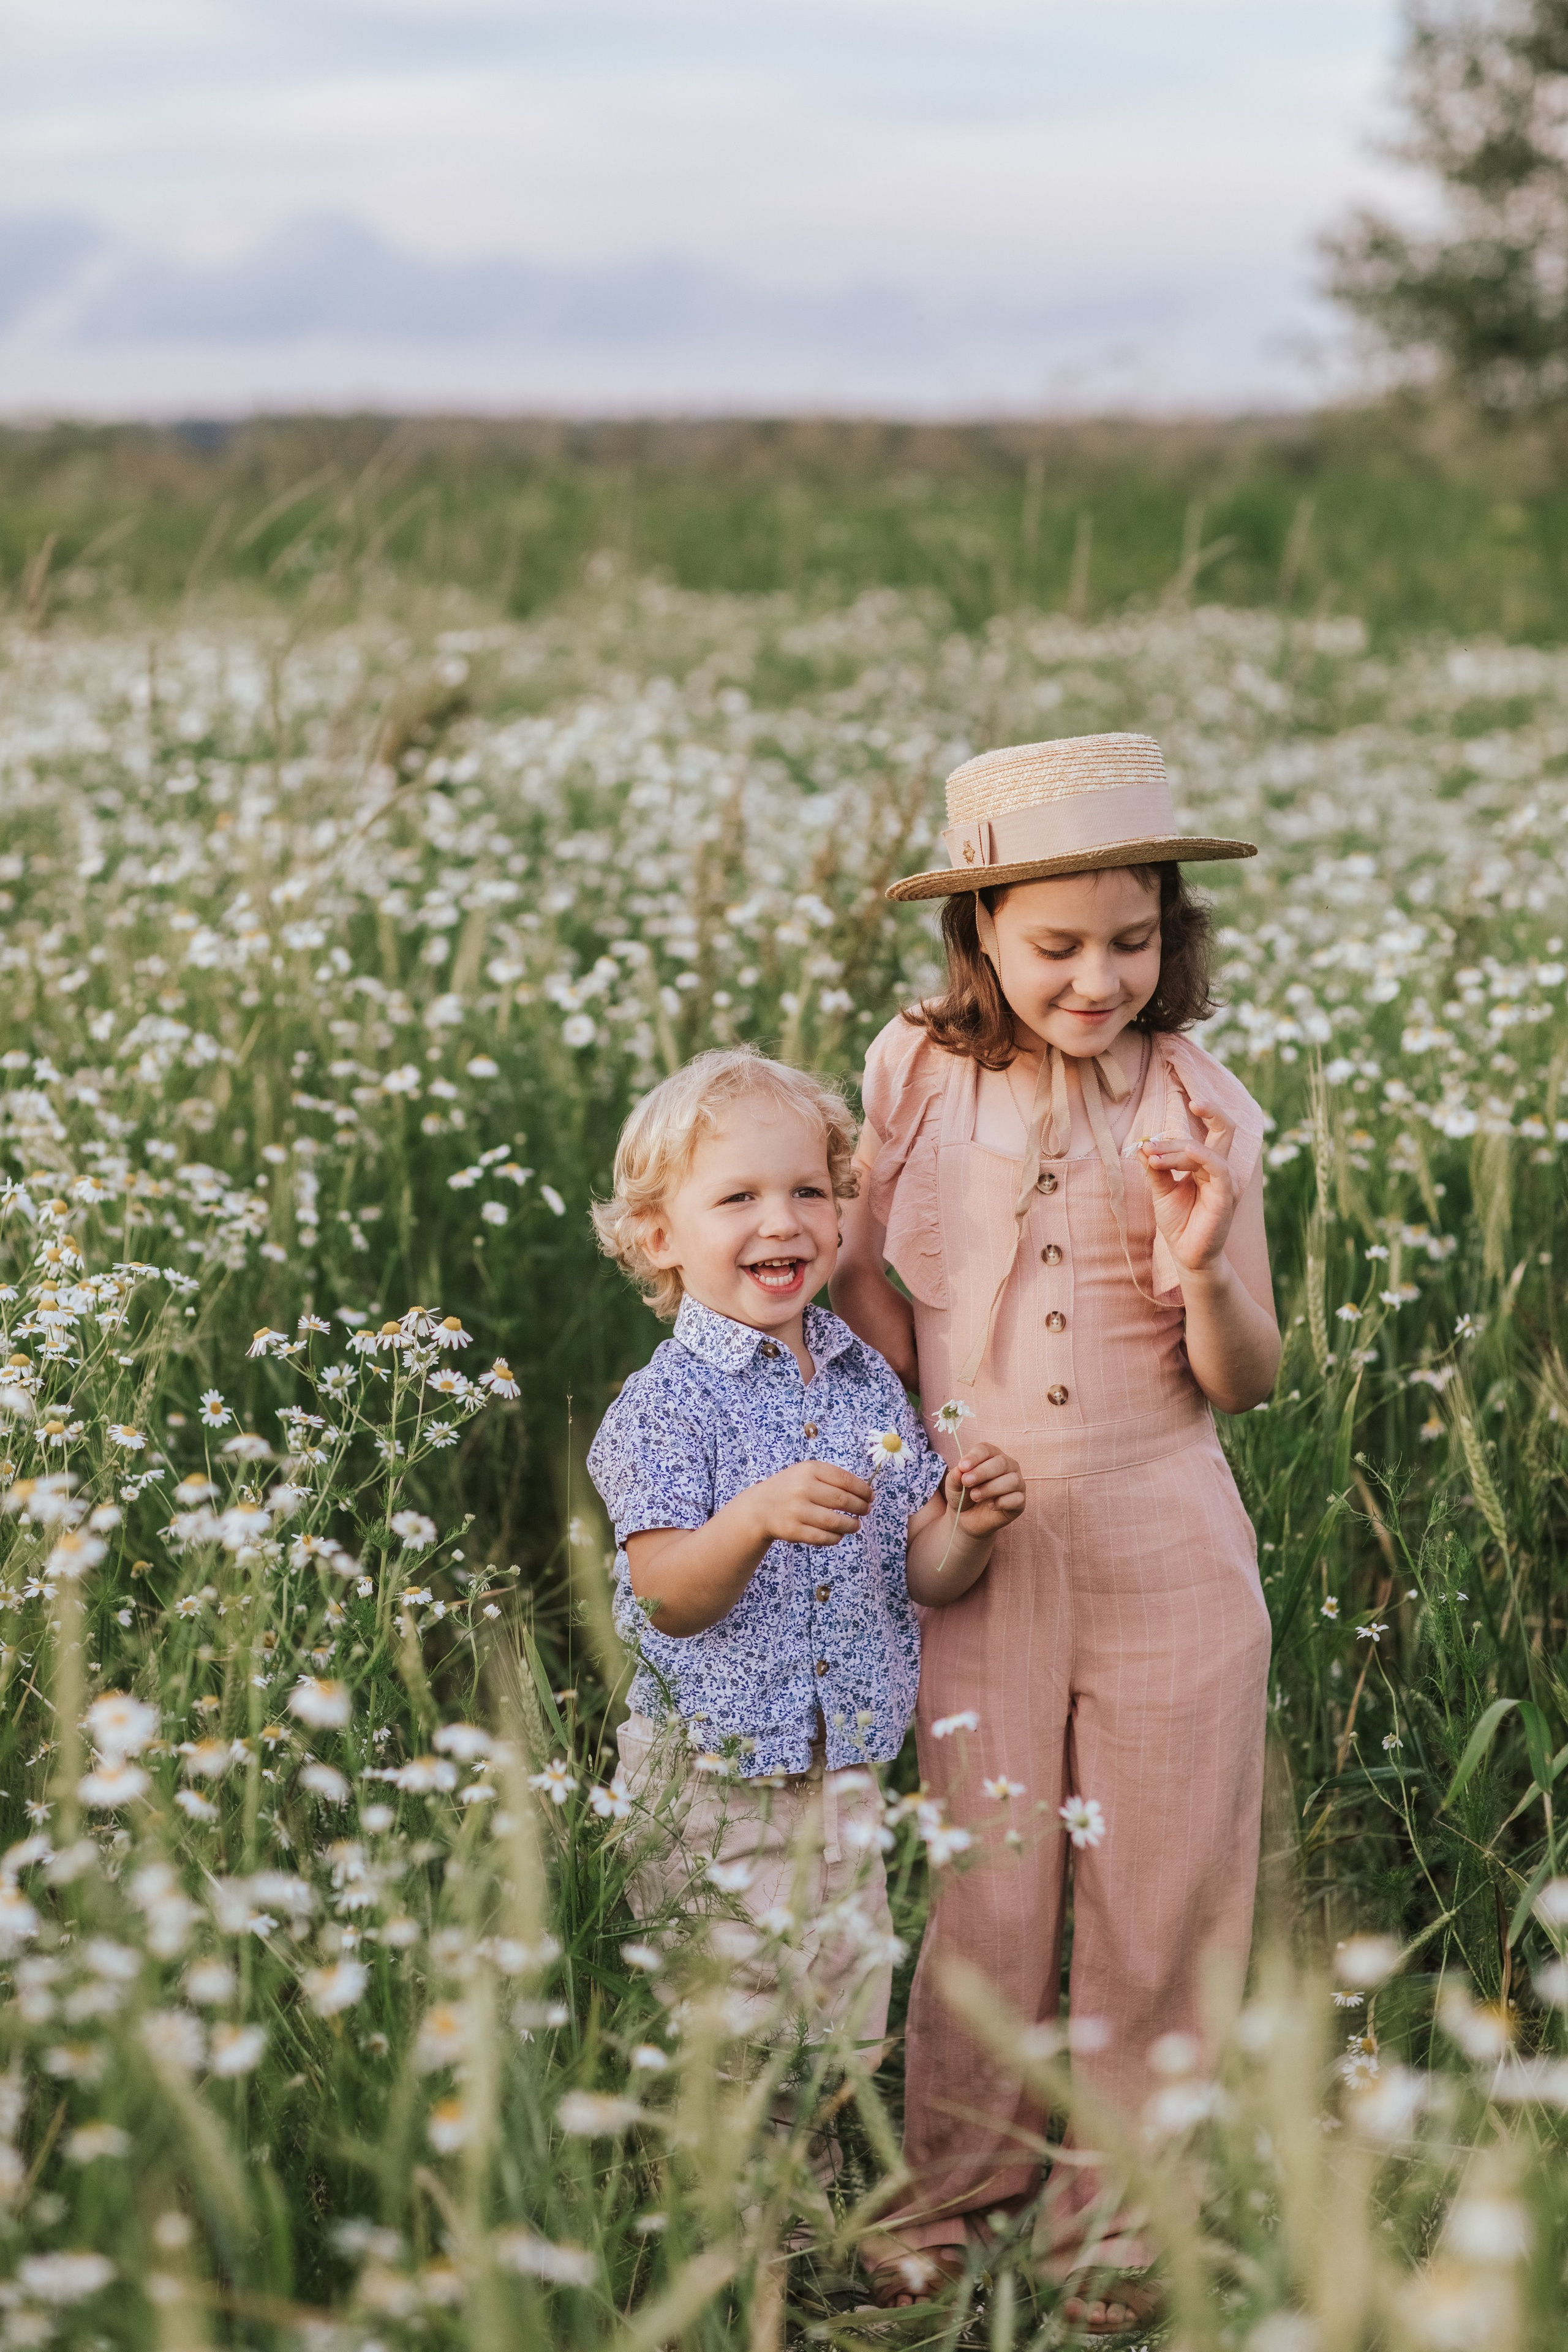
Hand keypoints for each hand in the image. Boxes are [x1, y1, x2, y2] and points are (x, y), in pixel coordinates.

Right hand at [746, 1461, 873, 1549]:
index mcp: (809, 1470)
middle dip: (860, 1507)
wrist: (760, 1507)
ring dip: (851, 1525)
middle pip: (843, 1500)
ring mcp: (797, 1511)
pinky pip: (823, 1537)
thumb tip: (865, 1493)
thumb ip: (832, 1479)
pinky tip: (839, 1535)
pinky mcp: (793, 1531)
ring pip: (835, 1521)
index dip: (863, 1490)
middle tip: (866, 1510)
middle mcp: (803, 1488)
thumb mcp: (806, 1473)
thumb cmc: (791, 1488)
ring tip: (856, 1525)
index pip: (845, 1480)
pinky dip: (836, 1538)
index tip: (871, 1496)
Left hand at [942, 1440, 1024, 1537]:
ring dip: (991, 1488)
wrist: (966, 1519)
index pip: (986, 1449)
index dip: (974, 1457)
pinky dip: (1002, 1502)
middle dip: (982, 1472)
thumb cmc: (962, 1495)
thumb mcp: (953, 1486)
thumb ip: (955, 1476)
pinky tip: (991, 1506)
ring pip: (1012, 1480)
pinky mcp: (1020, 1501)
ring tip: (975, 1496)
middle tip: (966, 1482)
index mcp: (991, 1456)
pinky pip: (1017, 1498)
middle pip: (1001, 1462)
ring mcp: (1016, 1483)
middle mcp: (1007, 1466)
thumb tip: (960, 1470)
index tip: (962, 1467)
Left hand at [1137, 1099, 1238, 1272]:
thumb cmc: (1178, 1222)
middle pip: (1225, 1128)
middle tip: (1189, 1102)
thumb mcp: (1161, 1191)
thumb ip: (1155, 1168)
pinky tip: (1186, 1152)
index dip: (1172, 1135)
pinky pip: (1219, 1167)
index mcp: (1206, 1164)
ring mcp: (1225, 1180)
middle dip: (1210, 1109)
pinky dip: (1202, 1155)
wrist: (1186, 1255)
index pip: (1200, 1134)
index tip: (1148, 1143)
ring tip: (1153, 1156)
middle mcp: (1219, 1168)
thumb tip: (1142, 1145)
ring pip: (1208, 1148)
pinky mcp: (1226, 1194)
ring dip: (1177, 1148)